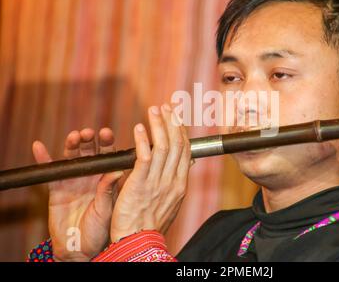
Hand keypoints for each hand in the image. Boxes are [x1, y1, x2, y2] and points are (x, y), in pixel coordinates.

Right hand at [32, 128, 123, 260]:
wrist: (80, 248)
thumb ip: (108, 190)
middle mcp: (90, 176)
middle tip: (87, 133)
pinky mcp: (57, 188)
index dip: (106, 143)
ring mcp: (73, 180)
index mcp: (106, 178)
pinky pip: (50, 171)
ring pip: (71, 158)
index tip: (106, 133)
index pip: (107, 156)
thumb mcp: (106, 209)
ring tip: (73, 136)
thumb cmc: (100, 229)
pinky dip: (43, 159)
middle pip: (89, 152)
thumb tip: (117, 170)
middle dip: (88, 140)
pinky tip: (38, 146)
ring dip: (71, 145)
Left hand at [110, 104, 190, 241]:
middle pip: (177, 144)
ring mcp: (157, 182)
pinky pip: (145, 158)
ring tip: (154, 109)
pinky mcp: (140, 184)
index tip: (176, 116)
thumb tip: (189, 163)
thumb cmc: (151, 223)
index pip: (185, 151)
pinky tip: (140, 127)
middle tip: (167, 106)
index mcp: (180, 184)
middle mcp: (173, 180)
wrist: (139, 242)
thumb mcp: (172, 201)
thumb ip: (178, 179)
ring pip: (163, 147)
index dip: (181, 131)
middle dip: (172, 122)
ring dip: (159, 125)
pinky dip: (144, 140)